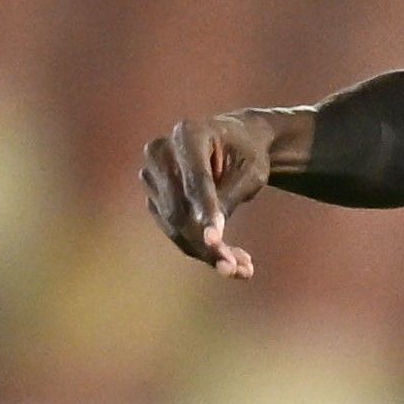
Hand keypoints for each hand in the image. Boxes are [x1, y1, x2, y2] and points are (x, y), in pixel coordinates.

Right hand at [139, 109, 290, 277]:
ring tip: (243, 269)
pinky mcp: (154, 197)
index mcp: (189, 133)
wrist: (236, 143)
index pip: (195, 180)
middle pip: (178, 209)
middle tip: (240, 268)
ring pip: (174, 227)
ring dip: (207, 253)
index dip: (205, 212)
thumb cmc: (248, 153)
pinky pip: (174, 231)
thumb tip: (208, 239)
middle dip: (208, 244)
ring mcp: (152, 175)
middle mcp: (161, 152)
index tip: (215, 242)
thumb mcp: (251, 172)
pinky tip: (231, 263)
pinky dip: (201, 250)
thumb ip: (229, 198)